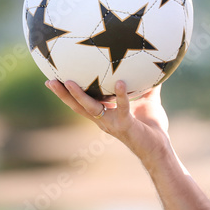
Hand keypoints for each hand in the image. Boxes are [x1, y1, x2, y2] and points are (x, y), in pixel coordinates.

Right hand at [47, 79, 170, 159]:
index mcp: (105, 113)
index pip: (82, 102)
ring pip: (91, 108)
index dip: (68, 93)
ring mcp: (112, 123)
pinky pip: (122, 108)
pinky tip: (120, 82)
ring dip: (79, 95)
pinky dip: (121, 95)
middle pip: (77, 106)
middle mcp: (103, 120)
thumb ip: (146, 83)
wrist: (160, 148)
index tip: (55, 79)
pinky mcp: (125, 125)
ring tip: (69, 81)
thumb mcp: (147, 99)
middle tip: (49, 81)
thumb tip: (152, 62)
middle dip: (62, 94)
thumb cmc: (151, 124)